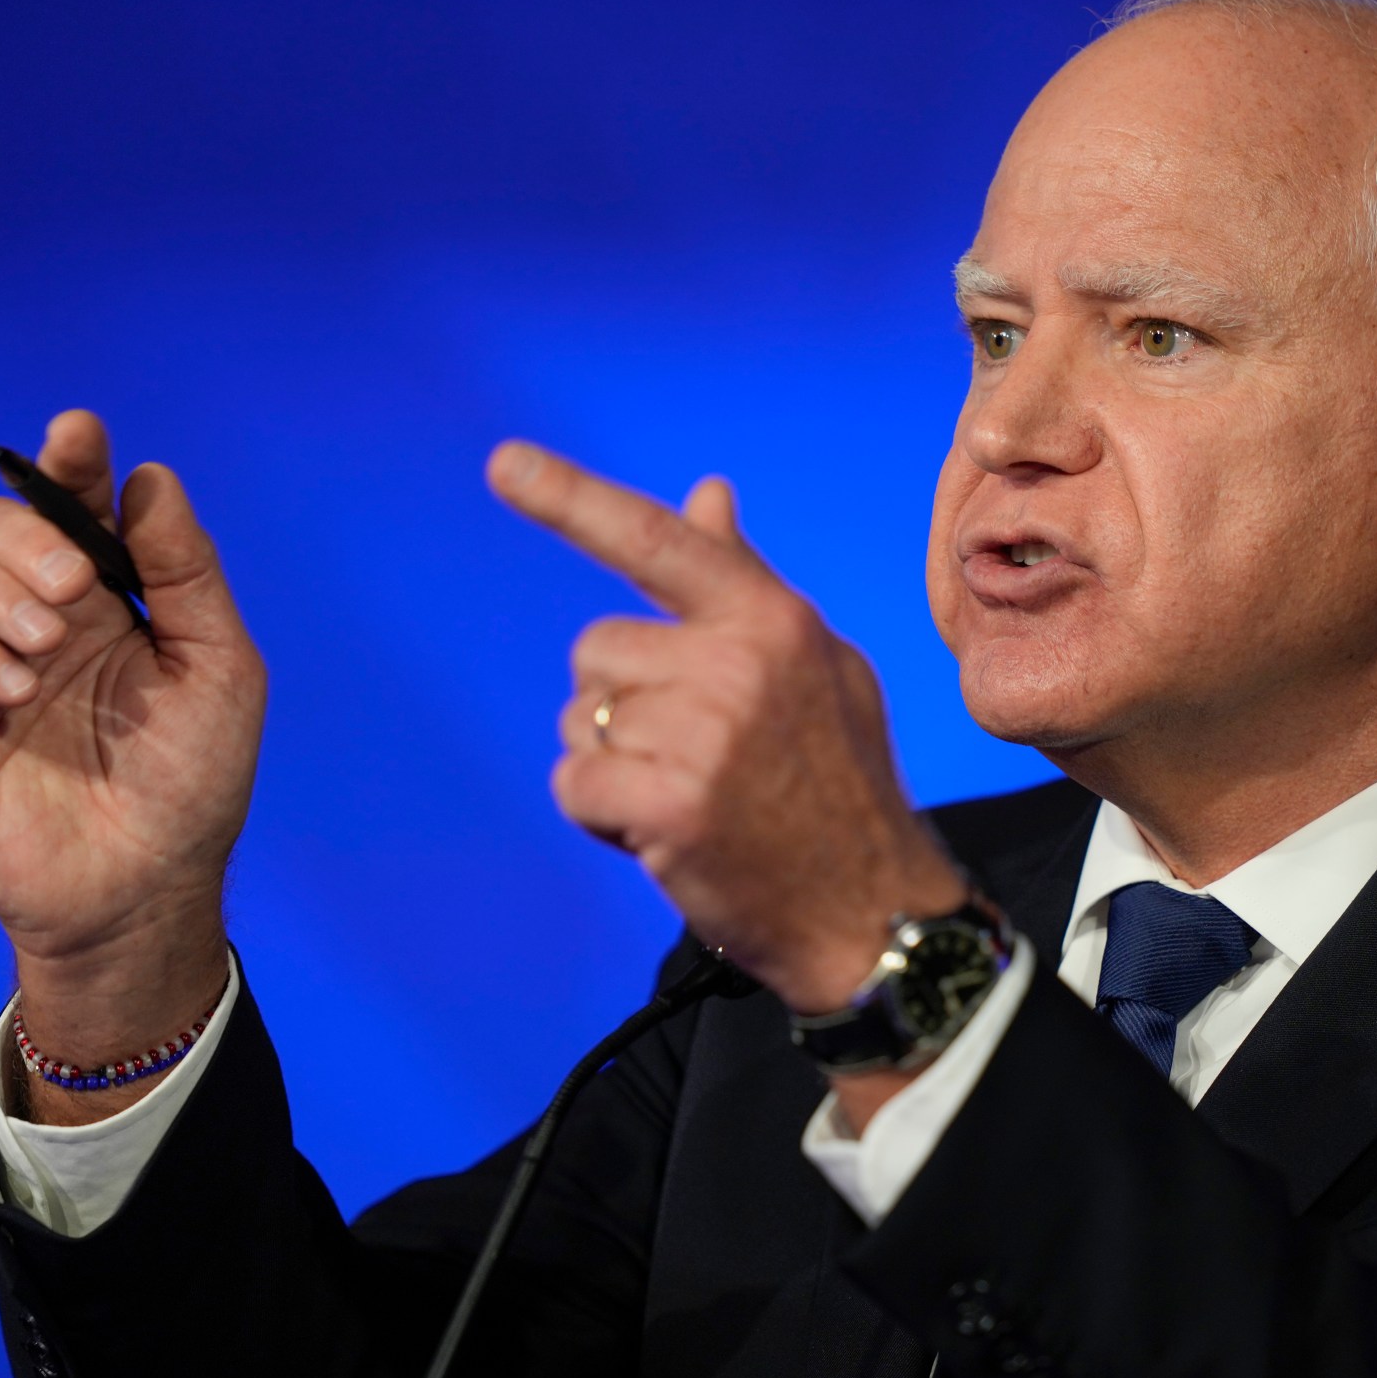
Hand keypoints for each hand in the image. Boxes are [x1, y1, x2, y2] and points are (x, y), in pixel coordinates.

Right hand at [0, 411, 262, 1109]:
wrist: (148, 887)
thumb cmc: (196, 783)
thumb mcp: (220, 669)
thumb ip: (185, 573)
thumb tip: (149, 478)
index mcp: (110, 600)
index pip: (71, 506)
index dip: (68, 462)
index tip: (78, 433)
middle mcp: (40, 622)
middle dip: (24, 532)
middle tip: (73, 585)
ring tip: (48, 644)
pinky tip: (17, 686)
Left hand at [489, 442, 964, 1015]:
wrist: (874, 914)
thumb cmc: (836, 785)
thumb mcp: (814, 666)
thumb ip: (744, 582)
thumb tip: (705, 491)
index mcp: (772, 618)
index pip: (657, 541)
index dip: (571, 498)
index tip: (502, 462)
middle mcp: (739, 661)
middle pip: (597, 652)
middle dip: (622, 705)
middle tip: (698, 758)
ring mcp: (705, 731)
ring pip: (580, 722)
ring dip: (615, 765)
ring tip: (693, 798)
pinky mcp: (672, 801)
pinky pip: (574, 784)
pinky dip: (602, 817)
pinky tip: (667, 836)